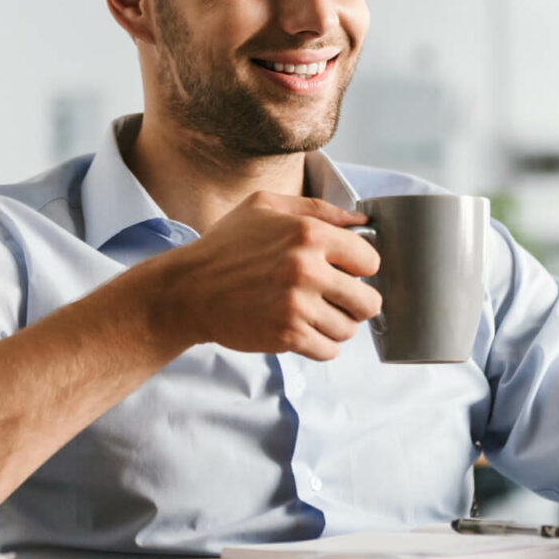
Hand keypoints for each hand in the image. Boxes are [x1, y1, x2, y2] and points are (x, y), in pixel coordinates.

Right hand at [160, 192, 381, 360]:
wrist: (188, 290)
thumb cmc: (225, 247)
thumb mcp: (266, 207)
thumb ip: (318, 209)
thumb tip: (363, 221)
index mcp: (308, 233)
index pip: (370, 261)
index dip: (359, 269)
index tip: (343, 272)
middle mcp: (307, 268)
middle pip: (368, 301)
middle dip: (354, 303)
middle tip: (333, 299)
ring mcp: (297, 305)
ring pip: (349, 329)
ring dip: (335, 326)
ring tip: (312, 315)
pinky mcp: (286, 335)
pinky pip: (328, 351)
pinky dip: (319, 345)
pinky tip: (301, 330)